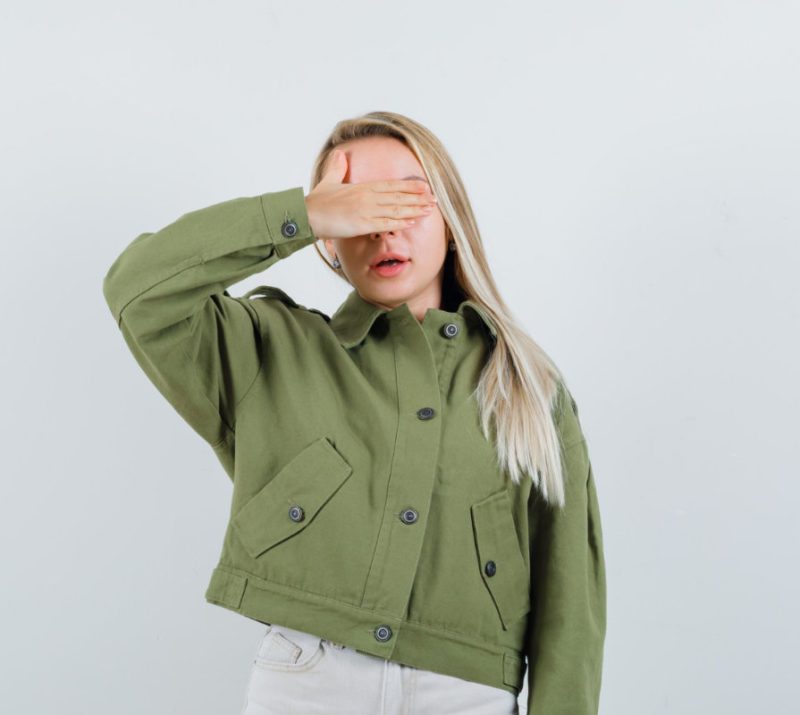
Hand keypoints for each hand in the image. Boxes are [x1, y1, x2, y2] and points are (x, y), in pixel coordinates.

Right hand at [304, 148, 437, 240]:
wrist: (306, 215)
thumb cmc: (317, 202)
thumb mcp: (329, 181)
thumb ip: (337, 168)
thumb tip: (339, 153)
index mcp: (363, 187)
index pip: (392, 185)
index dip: (410, 186)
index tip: (425, 186)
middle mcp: (368, 197)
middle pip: (399, 197)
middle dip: (418, 198)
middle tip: (435, 199)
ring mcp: (366, 210)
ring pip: (396, 210)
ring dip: (414, 210)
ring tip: (429, 210)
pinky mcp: (362, 224)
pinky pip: (385, 224)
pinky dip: (400, 223)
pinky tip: (412, 222)